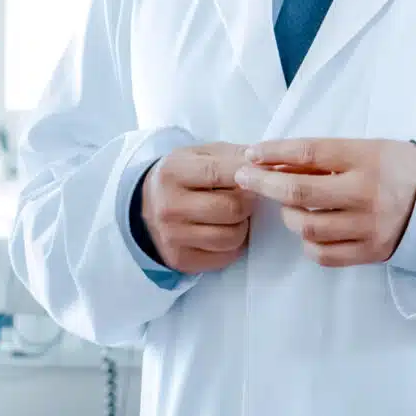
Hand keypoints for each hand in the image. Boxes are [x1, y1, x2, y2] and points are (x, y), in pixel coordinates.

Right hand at [136, 143, 254, 275]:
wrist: (145, 207)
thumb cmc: (183, 177)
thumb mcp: (200, 155)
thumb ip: (233, 155)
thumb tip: (269, 164)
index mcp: (173, 172)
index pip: (219, 173)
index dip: (248, 174)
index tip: (260, 175)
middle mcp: (169, 206)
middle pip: (232, 209)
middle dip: (249, 203)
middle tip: (247, 198)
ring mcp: (173, 236)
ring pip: (232, 236)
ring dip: (242, 226)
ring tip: (234, 216)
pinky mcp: (181, 260)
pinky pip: (226, 256)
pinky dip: (233, 245)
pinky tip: (224, 231)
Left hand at [234, 138, 415, 268]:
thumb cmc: (393, 167)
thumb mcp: (364, 149)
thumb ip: (323, 157)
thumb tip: (272, 162)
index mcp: (366, 159)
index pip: (309, 153)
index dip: (274, 153)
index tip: (251, 153)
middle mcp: (367, 193)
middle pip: (300, 193)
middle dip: (264, 184)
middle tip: (245, 178)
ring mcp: (369, 226)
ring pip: (307, 227)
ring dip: (288, 216)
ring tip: (291, 206)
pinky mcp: (372, 252)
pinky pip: (323, 254)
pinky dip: (308, 242)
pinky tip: (312, 230)